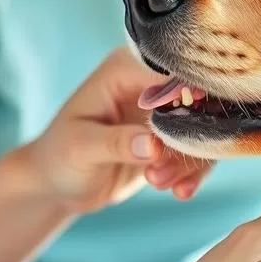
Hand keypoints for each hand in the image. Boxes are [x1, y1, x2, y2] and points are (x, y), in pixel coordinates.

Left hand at [22, 47, 213, 212]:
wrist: (57, 184)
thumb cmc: (60, 156)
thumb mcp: (81, 148)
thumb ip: (117, 143)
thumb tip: (154, 146)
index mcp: (125, 68)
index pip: (171, 71)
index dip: (192, 94)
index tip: (195, 128)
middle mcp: (149, 84)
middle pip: (197, 99)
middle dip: (188, 138)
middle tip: (160, 170)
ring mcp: (164, 112)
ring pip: (203, 129)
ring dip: (187, 161)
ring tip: (157, 181)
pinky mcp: (172, 139)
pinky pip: (199, 151)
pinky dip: (192, 173)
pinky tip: (179, 192)